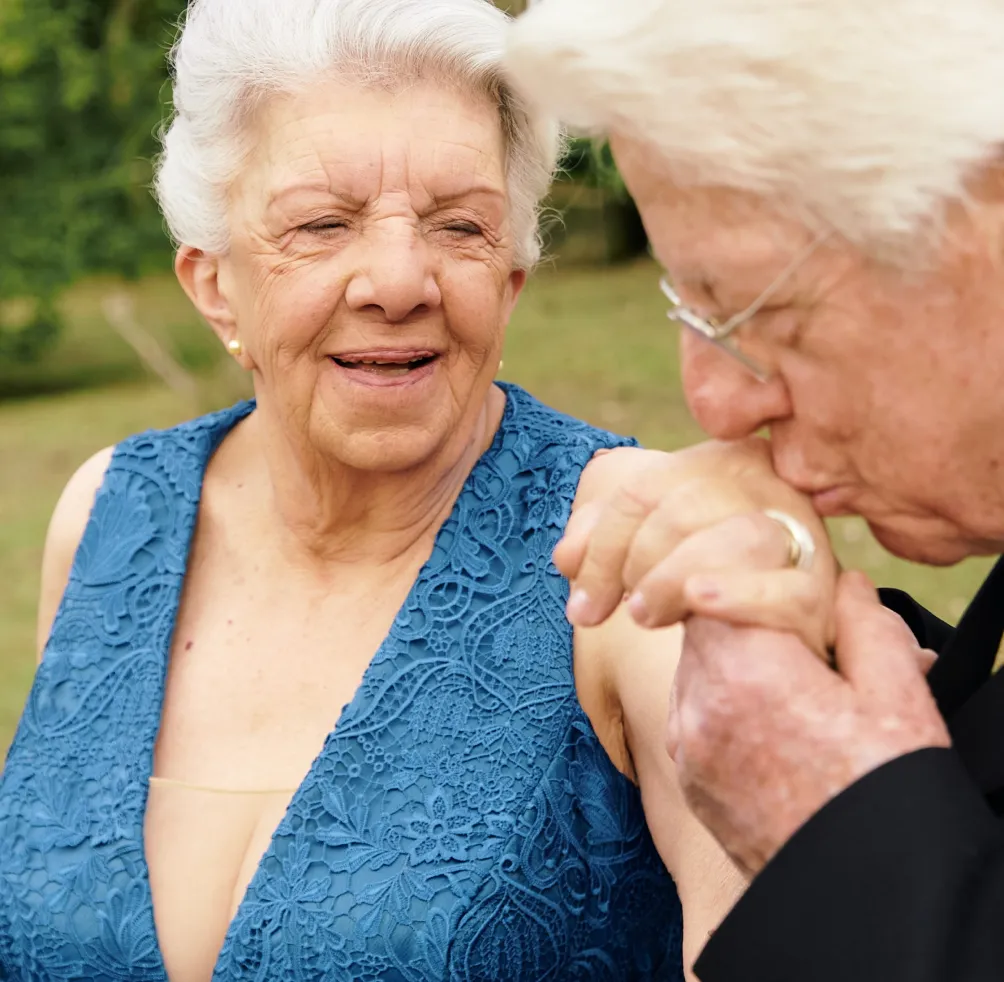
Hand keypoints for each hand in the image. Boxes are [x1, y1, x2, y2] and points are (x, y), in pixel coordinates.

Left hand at [559, 440, 838, 653]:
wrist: (778, 628)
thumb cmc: (707, 577)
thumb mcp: (651, 549)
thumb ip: (605, 542)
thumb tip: (565, 558)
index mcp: (717, 461)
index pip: (643, 492)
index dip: (601, 547)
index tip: (579, 607)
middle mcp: (763, 484)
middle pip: (681, 509)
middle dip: (631, 564)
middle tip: (620, 613)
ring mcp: (798, 533)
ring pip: (734, 537)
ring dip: (673, 579)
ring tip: (646, 616)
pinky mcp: (819, 589)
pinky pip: (782, 590)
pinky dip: (737, 596)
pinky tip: (700, 604)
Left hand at [668, 571, 947, 875]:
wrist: (863, 895)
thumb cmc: (885, 795)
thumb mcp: (898, 696)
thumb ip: (866, 624)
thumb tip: (845, 585)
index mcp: (745, 672)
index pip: (715, 582)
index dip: (750, 573)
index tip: (786, 583)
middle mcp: (697, 708)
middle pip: (701, 624)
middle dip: (744, 616)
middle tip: (804, 638)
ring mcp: (686, 750)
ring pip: (695, 669)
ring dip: (734, 661)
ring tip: (798, 690)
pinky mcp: (689, 782)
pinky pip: (693, 716)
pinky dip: (724, 705)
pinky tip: (776, 727)